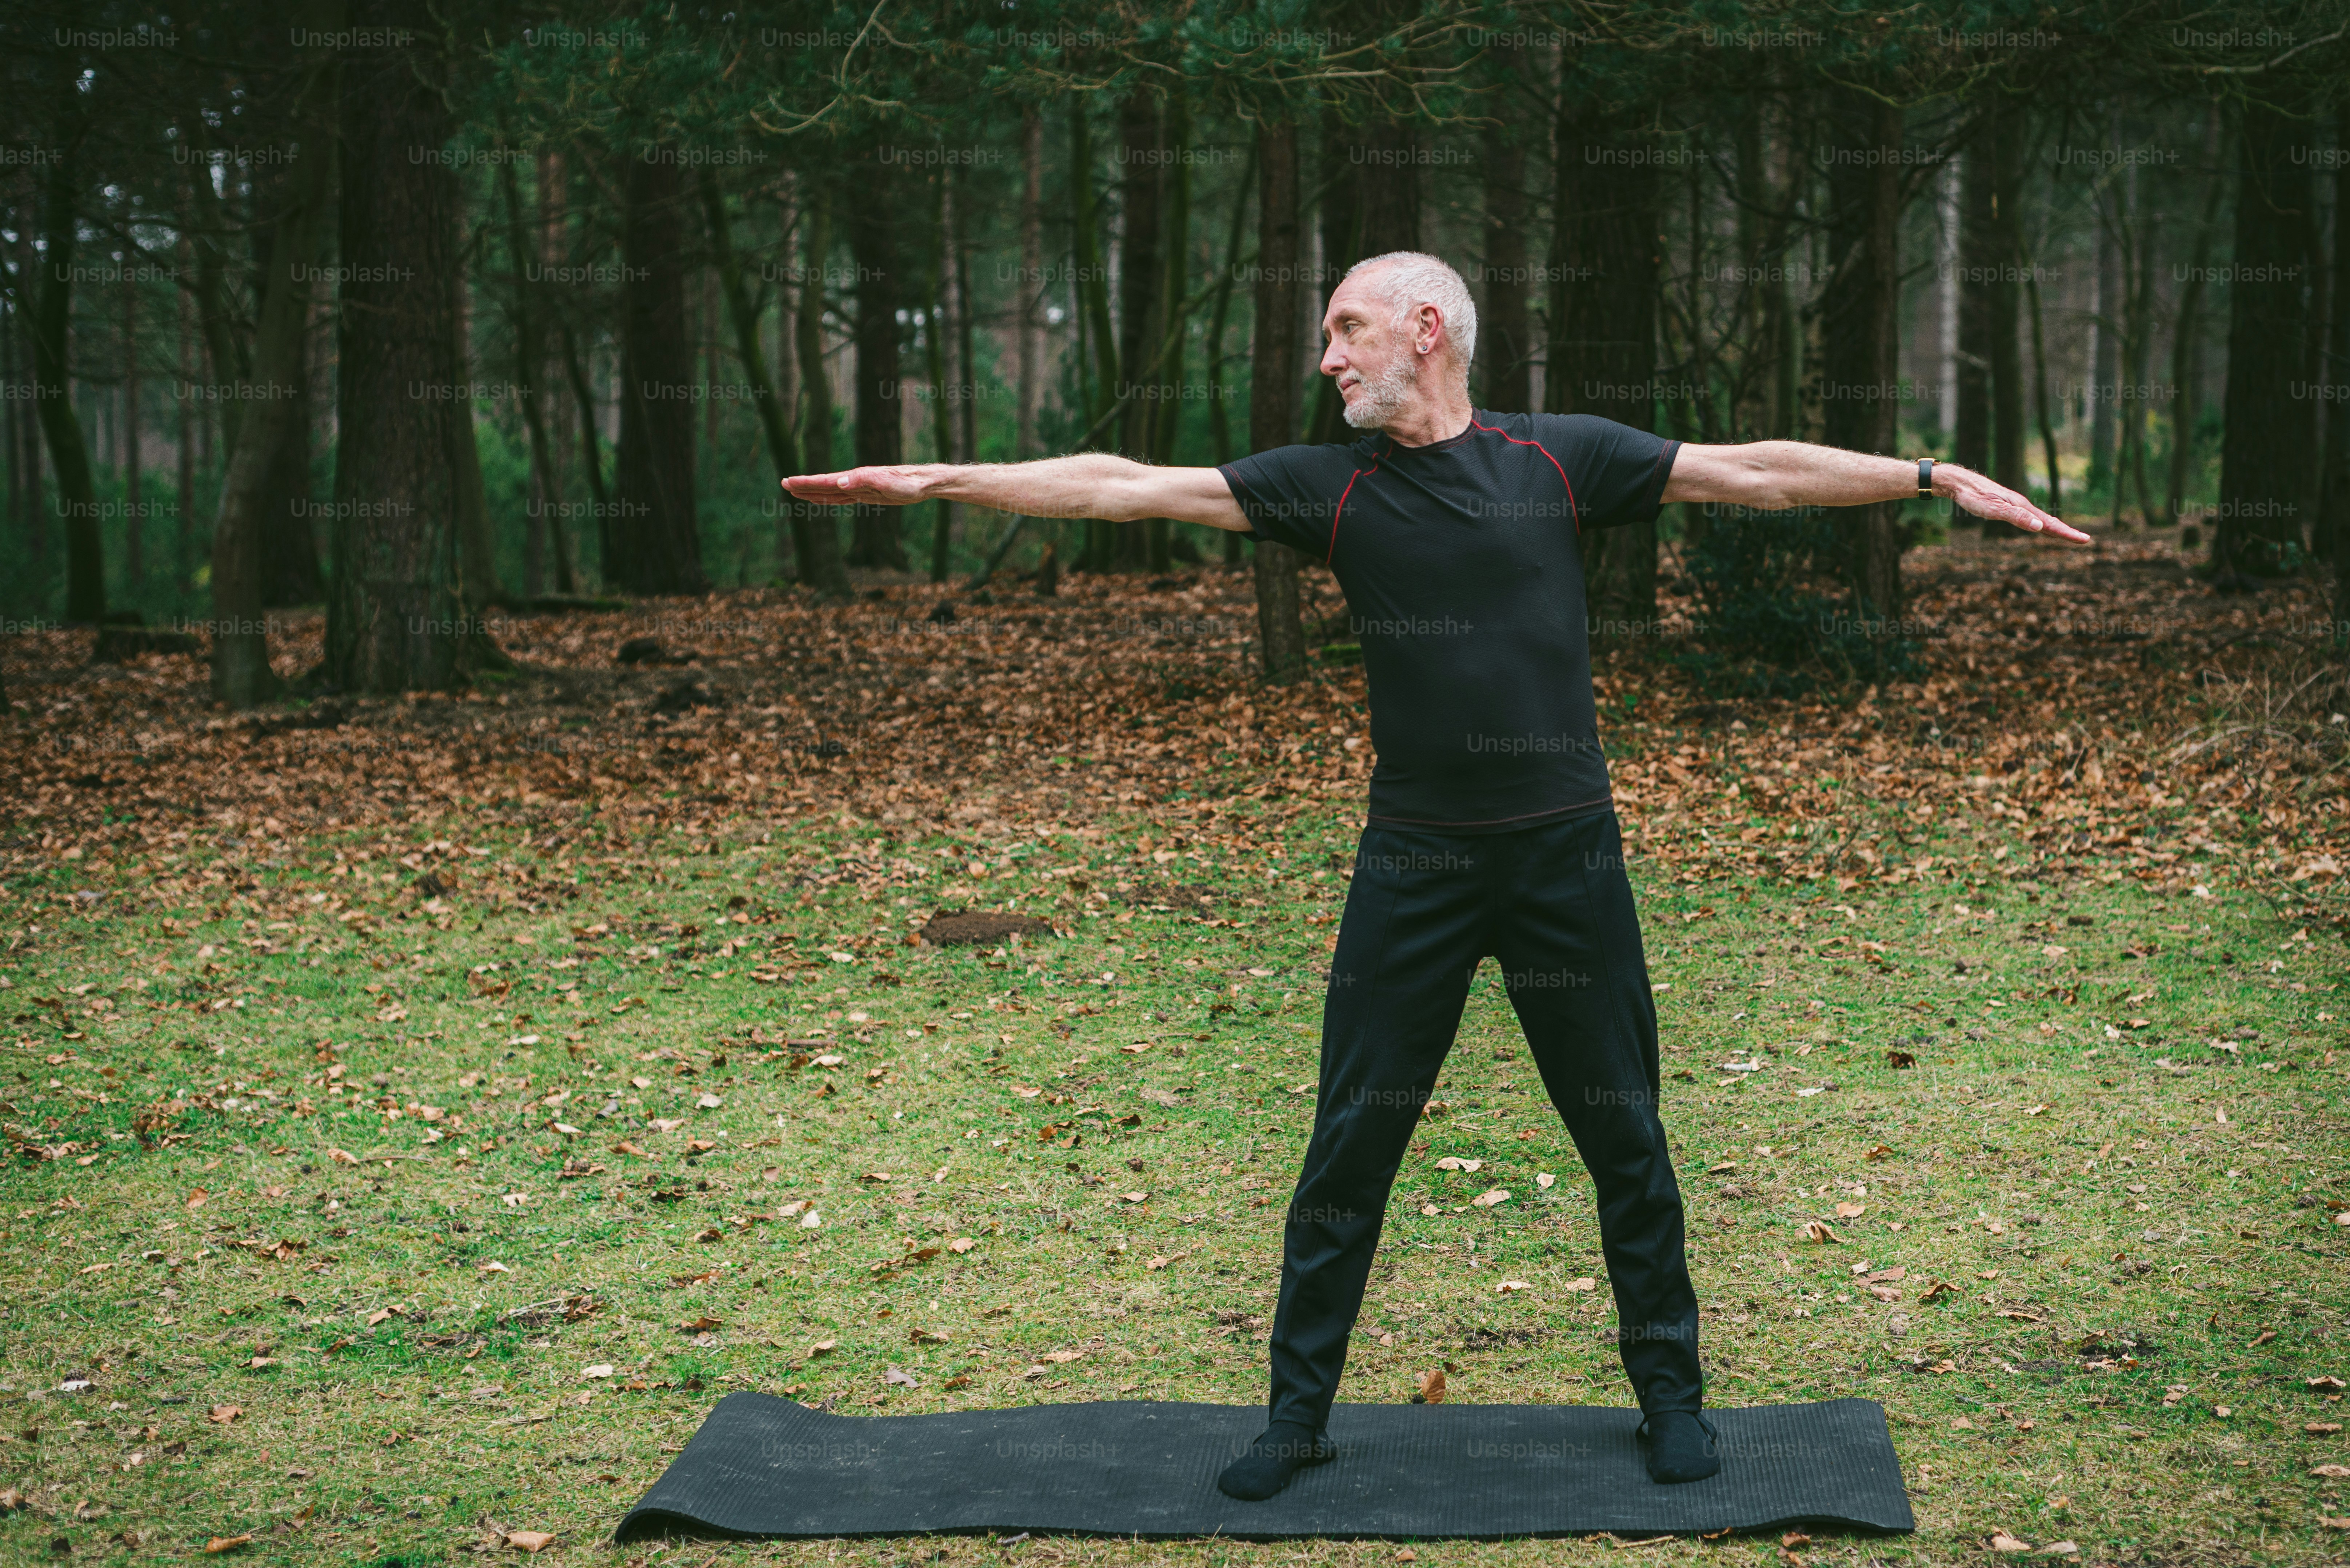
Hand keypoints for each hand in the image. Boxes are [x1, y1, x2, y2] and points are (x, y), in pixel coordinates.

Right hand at [782, 465, 935, 506]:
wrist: (924, 483)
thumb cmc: (909, 484)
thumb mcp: (888, 484)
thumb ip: (864, 481)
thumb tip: (839, 483)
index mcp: (856, 478)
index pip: (826, 481)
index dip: (806, 482)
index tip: (788, 482)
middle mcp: (855, 481)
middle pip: (824, 484)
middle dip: (804, 485)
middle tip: (783, 483)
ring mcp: (860, 488)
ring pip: (831, 491)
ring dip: (814, 491)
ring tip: (796, 490)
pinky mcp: (867, 495)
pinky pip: (843, 498)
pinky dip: (830, 497)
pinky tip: (823, 497)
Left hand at [1937, 465, 2090, 542]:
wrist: (1960, 483)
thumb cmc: (1974, 497)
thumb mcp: (1994, 509)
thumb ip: (2017, 518)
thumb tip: (2040, 527)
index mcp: (2023, 507)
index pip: (2050, 524)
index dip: (2067, 533)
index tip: (2085, 540)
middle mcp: (2023, 505)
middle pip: (2049, 522)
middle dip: (2066, 532)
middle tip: (2084, 540)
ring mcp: (2016, 505)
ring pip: (2040, 519)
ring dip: (2055, 528)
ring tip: (2068, 535)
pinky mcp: (2007, 505)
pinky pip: (2030, 517)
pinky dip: (2041, 524)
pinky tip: (2040, 526)